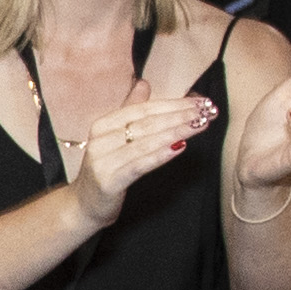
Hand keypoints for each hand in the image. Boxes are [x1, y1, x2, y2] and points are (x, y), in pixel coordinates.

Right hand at [62, 84, 215, 224]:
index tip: (199, 101)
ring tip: (199, 125)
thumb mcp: (114, 138)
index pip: (143, 109)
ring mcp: (103, 161)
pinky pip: (140, 164)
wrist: (83, 206)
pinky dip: (161, 154)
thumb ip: (129, 110)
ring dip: (177, 132)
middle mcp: (100, 140)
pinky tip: (180, 147)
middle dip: (180, 116)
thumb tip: (144, 83)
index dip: (173, 104)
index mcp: (103, 125)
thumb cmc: (105, 170)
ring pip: (146, 142)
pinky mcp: (109, 181)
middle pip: (147, 123)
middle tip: (207, 111)